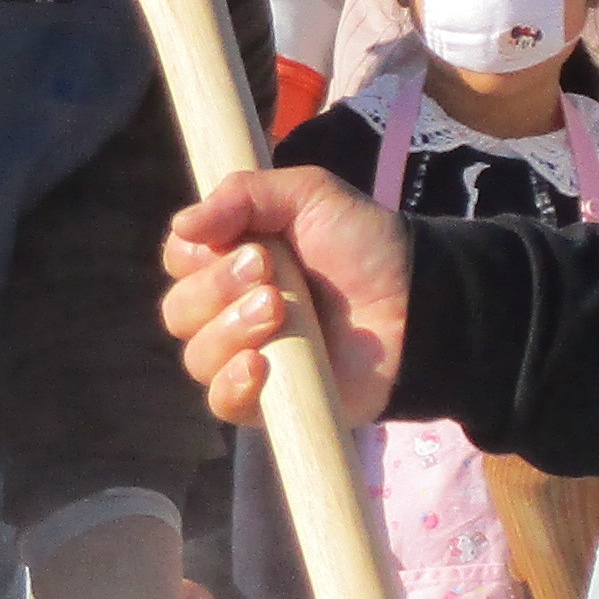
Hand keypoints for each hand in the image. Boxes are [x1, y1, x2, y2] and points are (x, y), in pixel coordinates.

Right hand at [159, 166, 411, 430]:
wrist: (418, 300)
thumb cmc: (363, 244)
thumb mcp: (309, 196)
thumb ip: (244, 194)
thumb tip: (181, 224)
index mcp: (230, 261)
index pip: (179, 262)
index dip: (196, 255)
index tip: (241, 242)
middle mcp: (228, 312)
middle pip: (179, 311)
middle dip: (216, 288)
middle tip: (269, 271)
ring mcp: (245, 359)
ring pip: (197, 356)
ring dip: (228, 331)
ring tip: (277, 311)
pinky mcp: (268, 402)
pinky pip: (222, 404)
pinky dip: (231, 385)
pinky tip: (258, 365)